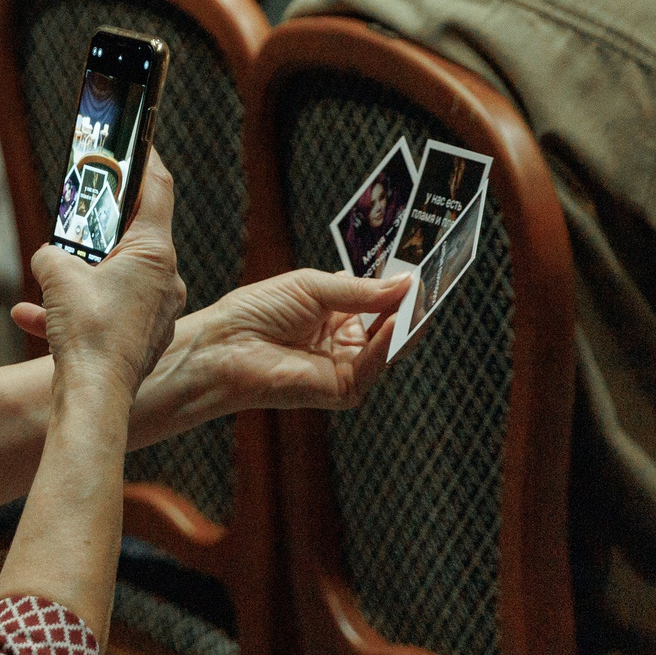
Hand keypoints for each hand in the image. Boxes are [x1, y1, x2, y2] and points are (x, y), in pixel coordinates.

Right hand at [16, 151, 186, 400]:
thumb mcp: (56, 274)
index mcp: (154, 254)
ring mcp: (156, 311)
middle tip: (80, 209)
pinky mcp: (142, 338)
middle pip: (135, 235)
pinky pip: (107, 312)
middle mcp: (166, 279)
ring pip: (117, 277)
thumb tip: (50, 254)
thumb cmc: (86, 333)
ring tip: (50, 278)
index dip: (147, 159)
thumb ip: (51, 252)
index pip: (156, 189)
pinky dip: (75, 310)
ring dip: (83, 273)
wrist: (94, 399)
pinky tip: (33, 318)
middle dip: (102, 224)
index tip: (141, 138)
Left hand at [144, 269, 410, 418]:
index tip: (423, 266)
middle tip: (431, 280)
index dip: (401, 285)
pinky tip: (396, 322)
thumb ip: (361, 290)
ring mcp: (346, 365)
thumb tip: (409, 283)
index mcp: (338, 312)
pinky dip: (388, 344)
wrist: (224, 344)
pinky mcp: (342, 389)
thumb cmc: (257, 311)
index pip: (381, 298)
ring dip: (406, 321)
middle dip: (411, 303)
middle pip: (392, 322)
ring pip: (390, 345)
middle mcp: (346, 340)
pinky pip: (374, 365)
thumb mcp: (313, 287)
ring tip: (420, 297)